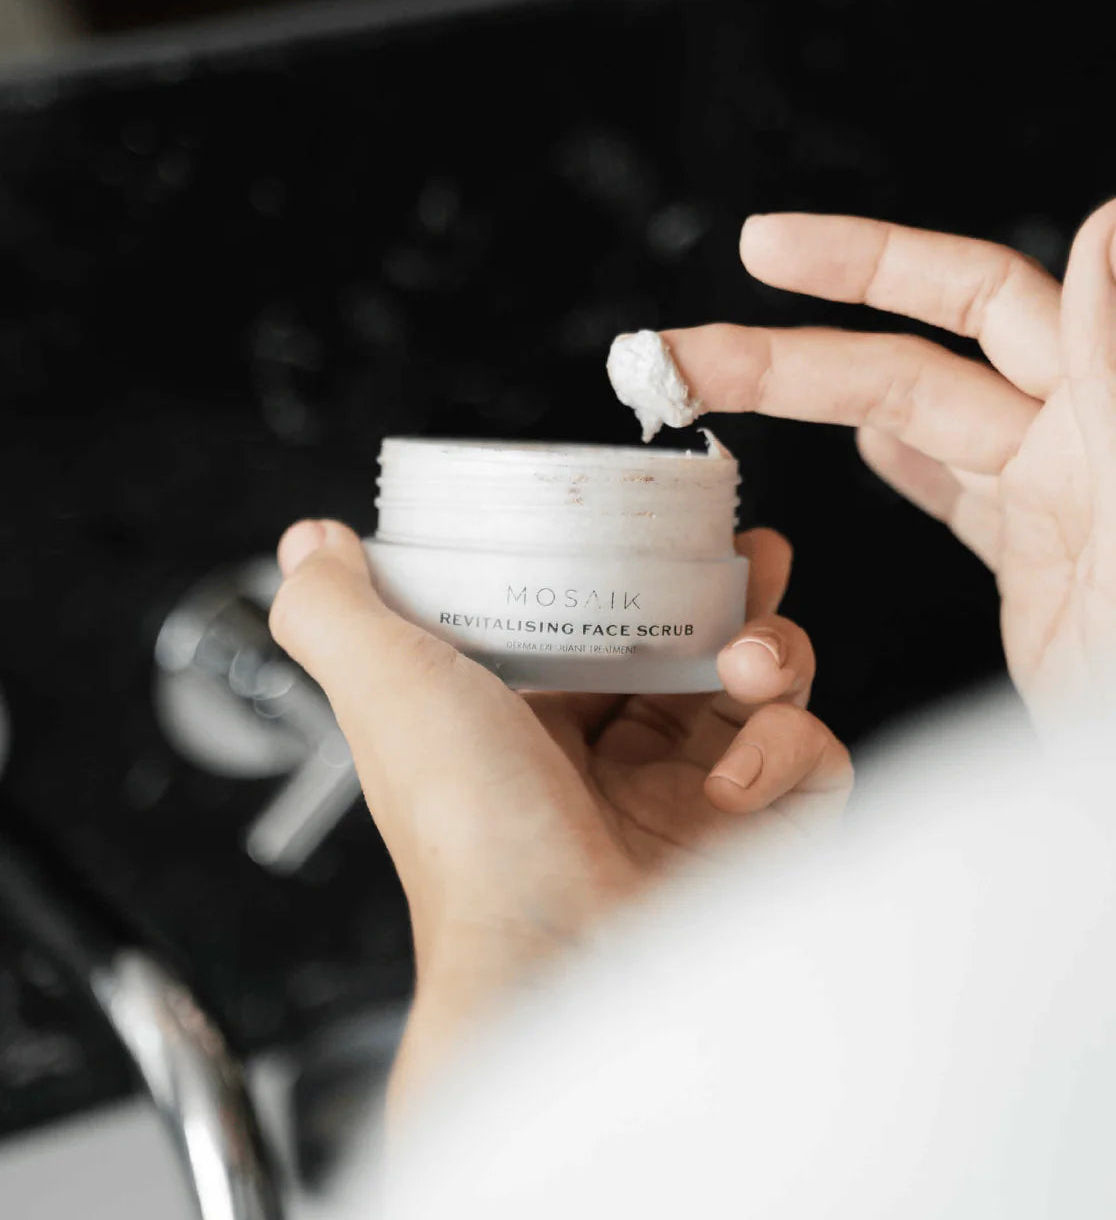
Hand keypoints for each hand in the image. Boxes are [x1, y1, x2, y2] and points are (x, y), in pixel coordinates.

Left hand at [269, 518, 850, 1103]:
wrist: (553, 962)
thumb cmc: (471, 837)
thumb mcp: (384, 692)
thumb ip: (335, 613)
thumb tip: (311, 545)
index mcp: (532, 722)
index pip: (596, 624)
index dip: (633, 569)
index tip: (659, 522)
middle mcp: (612, 762)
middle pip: (692, 650)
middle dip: (730, 594)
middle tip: (751, 559)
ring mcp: (689, 804)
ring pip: (762, 694)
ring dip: (771, 654)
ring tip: (746, 663)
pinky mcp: (759, 843)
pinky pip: (808, 763)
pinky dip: (789, 748)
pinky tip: (736, 773)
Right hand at [662, 201, 1115, 717]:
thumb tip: (1110, 221)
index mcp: (1100, 412)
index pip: (977, 294)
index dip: (869, 262)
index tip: (764, 248)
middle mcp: (1077, 440)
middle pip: (909, 365)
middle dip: (786, 353)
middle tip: (681, 351)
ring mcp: (1055, 502)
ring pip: (915, 425)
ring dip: (814, 401)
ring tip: (718, 384)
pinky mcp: (1039, 564)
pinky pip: (960, 491)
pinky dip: (906, 460)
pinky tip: (868, 442)